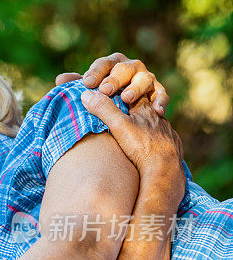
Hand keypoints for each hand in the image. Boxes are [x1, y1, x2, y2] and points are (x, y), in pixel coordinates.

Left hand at [55, 52, 168, 115]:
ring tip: (127, 98)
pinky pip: (162, 95)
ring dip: (137, 87)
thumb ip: (76, 85)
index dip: (96, 72)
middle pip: (124, 68)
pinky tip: (157, 111)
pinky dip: (160, 102)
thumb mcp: (90, 92)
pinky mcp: (158, 92)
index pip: (104, 63)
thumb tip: (60, 80)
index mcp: (112, 64)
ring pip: (145, 79)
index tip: (87, 83)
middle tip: (104, 90)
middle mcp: (131, 67)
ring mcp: (146, 78)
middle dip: (114, 79)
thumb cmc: (103, 98)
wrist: (128, 112)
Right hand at [80, 90, 184, 207]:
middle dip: (134, 109)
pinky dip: (154, 139)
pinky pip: (163, 138)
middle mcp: (158, 118)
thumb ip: (103, 109)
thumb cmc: (141, 145)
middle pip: (145, 108)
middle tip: (121, 114)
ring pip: (155, 124)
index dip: (123, 91)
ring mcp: (167, 132)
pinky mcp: (173, 146)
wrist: (166, 168)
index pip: (134, 93)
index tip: (112, 93)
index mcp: (146, 109)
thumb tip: (86, 94)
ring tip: (133, 133)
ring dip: (145, 125)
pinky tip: (148, 147)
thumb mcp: (118, 125)